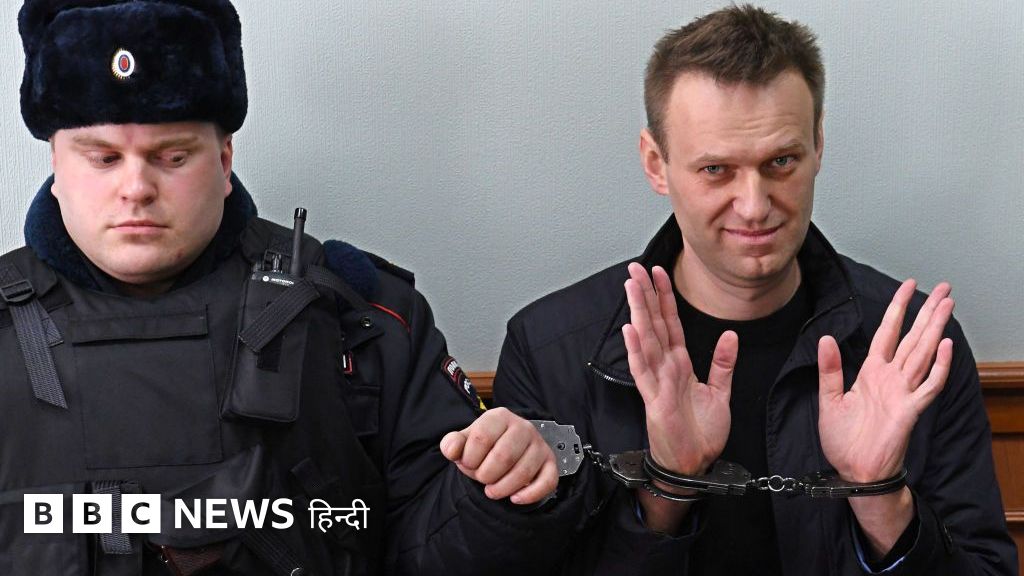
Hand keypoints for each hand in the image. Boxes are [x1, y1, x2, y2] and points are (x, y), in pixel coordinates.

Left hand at [440, 407, 557, 504]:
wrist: (506, 448)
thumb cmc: (484, 446)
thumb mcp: (465, 441)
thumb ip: (452, 444)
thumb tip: (451, 450)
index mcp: (499, 417)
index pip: (482, 437)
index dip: (469, 458)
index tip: (467, 464)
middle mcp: (523, 427)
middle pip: (504, 456)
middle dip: (486, 475)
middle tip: (481, 478)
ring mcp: (539, 445)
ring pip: (524, 472)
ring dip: (503, 488)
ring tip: (492, 491)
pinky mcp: (550, 463)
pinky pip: (547, 481)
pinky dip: (530, 495)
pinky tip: (515, 498)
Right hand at [622, 263, 737, 475]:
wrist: (695, 464)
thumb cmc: (701, 433)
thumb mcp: (720, 392)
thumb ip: (724, 363)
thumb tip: (730, 334)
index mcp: (680, 364)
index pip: (670, 323)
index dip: (664, 297)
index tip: (659, 272)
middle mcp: (666, 368)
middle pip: (653, 324)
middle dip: (645, 295)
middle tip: (636, 268)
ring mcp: (658, 382)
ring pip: (646, 340)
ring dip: (638, 313)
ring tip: (631, 288)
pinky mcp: (655, 400)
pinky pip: (644, 371)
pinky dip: (637, 350)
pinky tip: (631, 330)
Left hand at [818, 279, 953, 482]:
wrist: (854, 471)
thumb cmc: (843, 440)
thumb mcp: (829, 399)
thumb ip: (830, 369)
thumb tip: (825, 338)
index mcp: (871, 373)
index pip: (888, 333)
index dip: (898, 309)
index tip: (908, 286)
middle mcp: (890, 378)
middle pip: (913, 338)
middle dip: (927, 312)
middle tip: (944, 288)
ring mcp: (903, 393)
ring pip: (923, 354)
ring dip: (935, 329)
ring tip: (947, 305)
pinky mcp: (909, 410)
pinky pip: (928, 385)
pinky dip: (938, 366)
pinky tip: (945, 346)